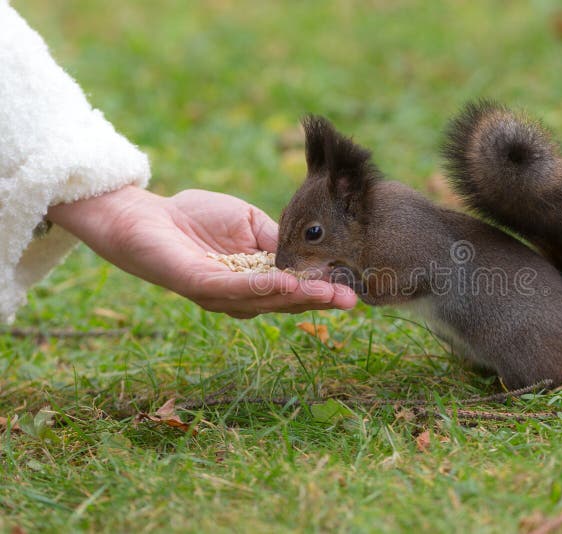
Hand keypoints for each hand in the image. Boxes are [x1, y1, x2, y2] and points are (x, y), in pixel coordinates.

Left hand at [47, 186, 357, 317]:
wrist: (145, 214)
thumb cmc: (194, 216)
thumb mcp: (248, 222)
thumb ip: (276, 239)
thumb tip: (309, 253)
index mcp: (255, 278)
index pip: (294, 288)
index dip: (322, 290)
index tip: (351, 289)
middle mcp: (239, 293)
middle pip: (284, 302)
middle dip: (318, 300)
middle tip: (349, 301)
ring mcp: (219, 293)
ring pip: (264, 300)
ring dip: (297, 298)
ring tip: (325, 293)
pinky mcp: (197, 284)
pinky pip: (234, 289)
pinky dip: (262, 289)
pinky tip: (285, 284)